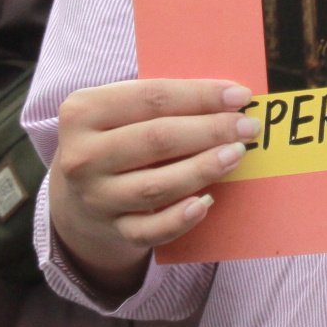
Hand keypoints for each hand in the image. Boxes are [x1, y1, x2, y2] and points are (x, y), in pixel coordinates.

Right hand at [48, 79, 257, 295]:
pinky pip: (152, 230)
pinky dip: (180, 218)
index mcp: (83, 111)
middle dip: (209, 130)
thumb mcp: (121, 110)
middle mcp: (82, 156)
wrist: (79, 194)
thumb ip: (165, 100)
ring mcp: (95, 197)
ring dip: (203, 169)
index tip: (240, 95)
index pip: (152, 98)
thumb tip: (229, 98)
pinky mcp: (112, 230)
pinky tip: (206, 202)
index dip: (200, 96)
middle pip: (157, 139)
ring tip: (236, 155)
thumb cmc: (116, 137)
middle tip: (247, 127)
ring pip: (156, 186)